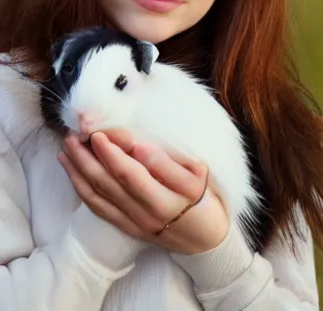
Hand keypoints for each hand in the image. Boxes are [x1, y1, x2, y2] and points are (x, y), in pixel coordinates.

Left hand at [57, 129, 230, 253]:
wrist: (205, 240)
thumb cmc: (205, 199)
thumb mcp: (200, 175)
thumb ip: (170, 163)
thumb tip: (139, 148)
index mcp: (170, 198)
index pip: (134, 173)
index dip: (114, 153)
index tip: (100, 132)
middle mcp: (149, 214)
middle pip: (111, 183)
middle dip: (88, 157)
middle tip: (74, 134)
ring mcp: (135, 223)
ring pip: (100, 195)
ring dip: (79, 170)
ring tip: (67, 147)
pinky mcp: (127, 227)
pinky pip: (99, 208)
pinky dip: (82, 188)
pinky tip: (72, 171)